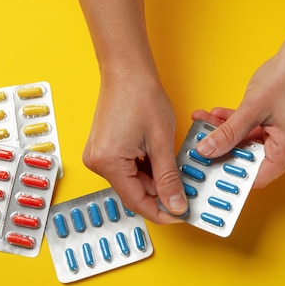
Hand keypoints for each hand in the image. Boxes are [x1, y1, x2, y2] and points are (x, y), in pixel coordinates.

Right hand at [83, 69, 187, 223]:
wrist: (127, 70)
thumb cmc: (142, 97)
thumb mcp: (162, 142)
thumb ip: (169, 179)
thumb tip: (176, 206)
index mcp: (108, 163)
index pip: (138, 202)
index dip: (162, 212)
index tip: (182, 215)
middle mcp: (97, 163)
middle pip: (135, 192)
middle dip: (161, 193)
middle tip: (187, 189)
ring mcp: (98, 155)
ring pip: (133, 181)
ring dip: (155, 179)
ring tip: (176, 168)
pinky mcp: (104, 149)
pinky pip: (127, 168)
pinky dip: (147, 168)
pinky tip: (162, 160)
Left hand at [192, 51, 284, 188]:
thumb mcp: (252, 107)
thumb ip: (228, 132)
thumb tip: (207, 150)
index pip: (257, 176)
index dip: (231, 174)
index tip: (208, 167)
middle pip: (252, 159)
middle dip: (225, 149)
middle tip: (201, 143)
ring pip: (251, 143)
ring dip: (229, 134)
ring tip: (205, 123)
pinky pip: (257, 131)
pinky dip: (240, 124)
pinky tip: (219, 115)